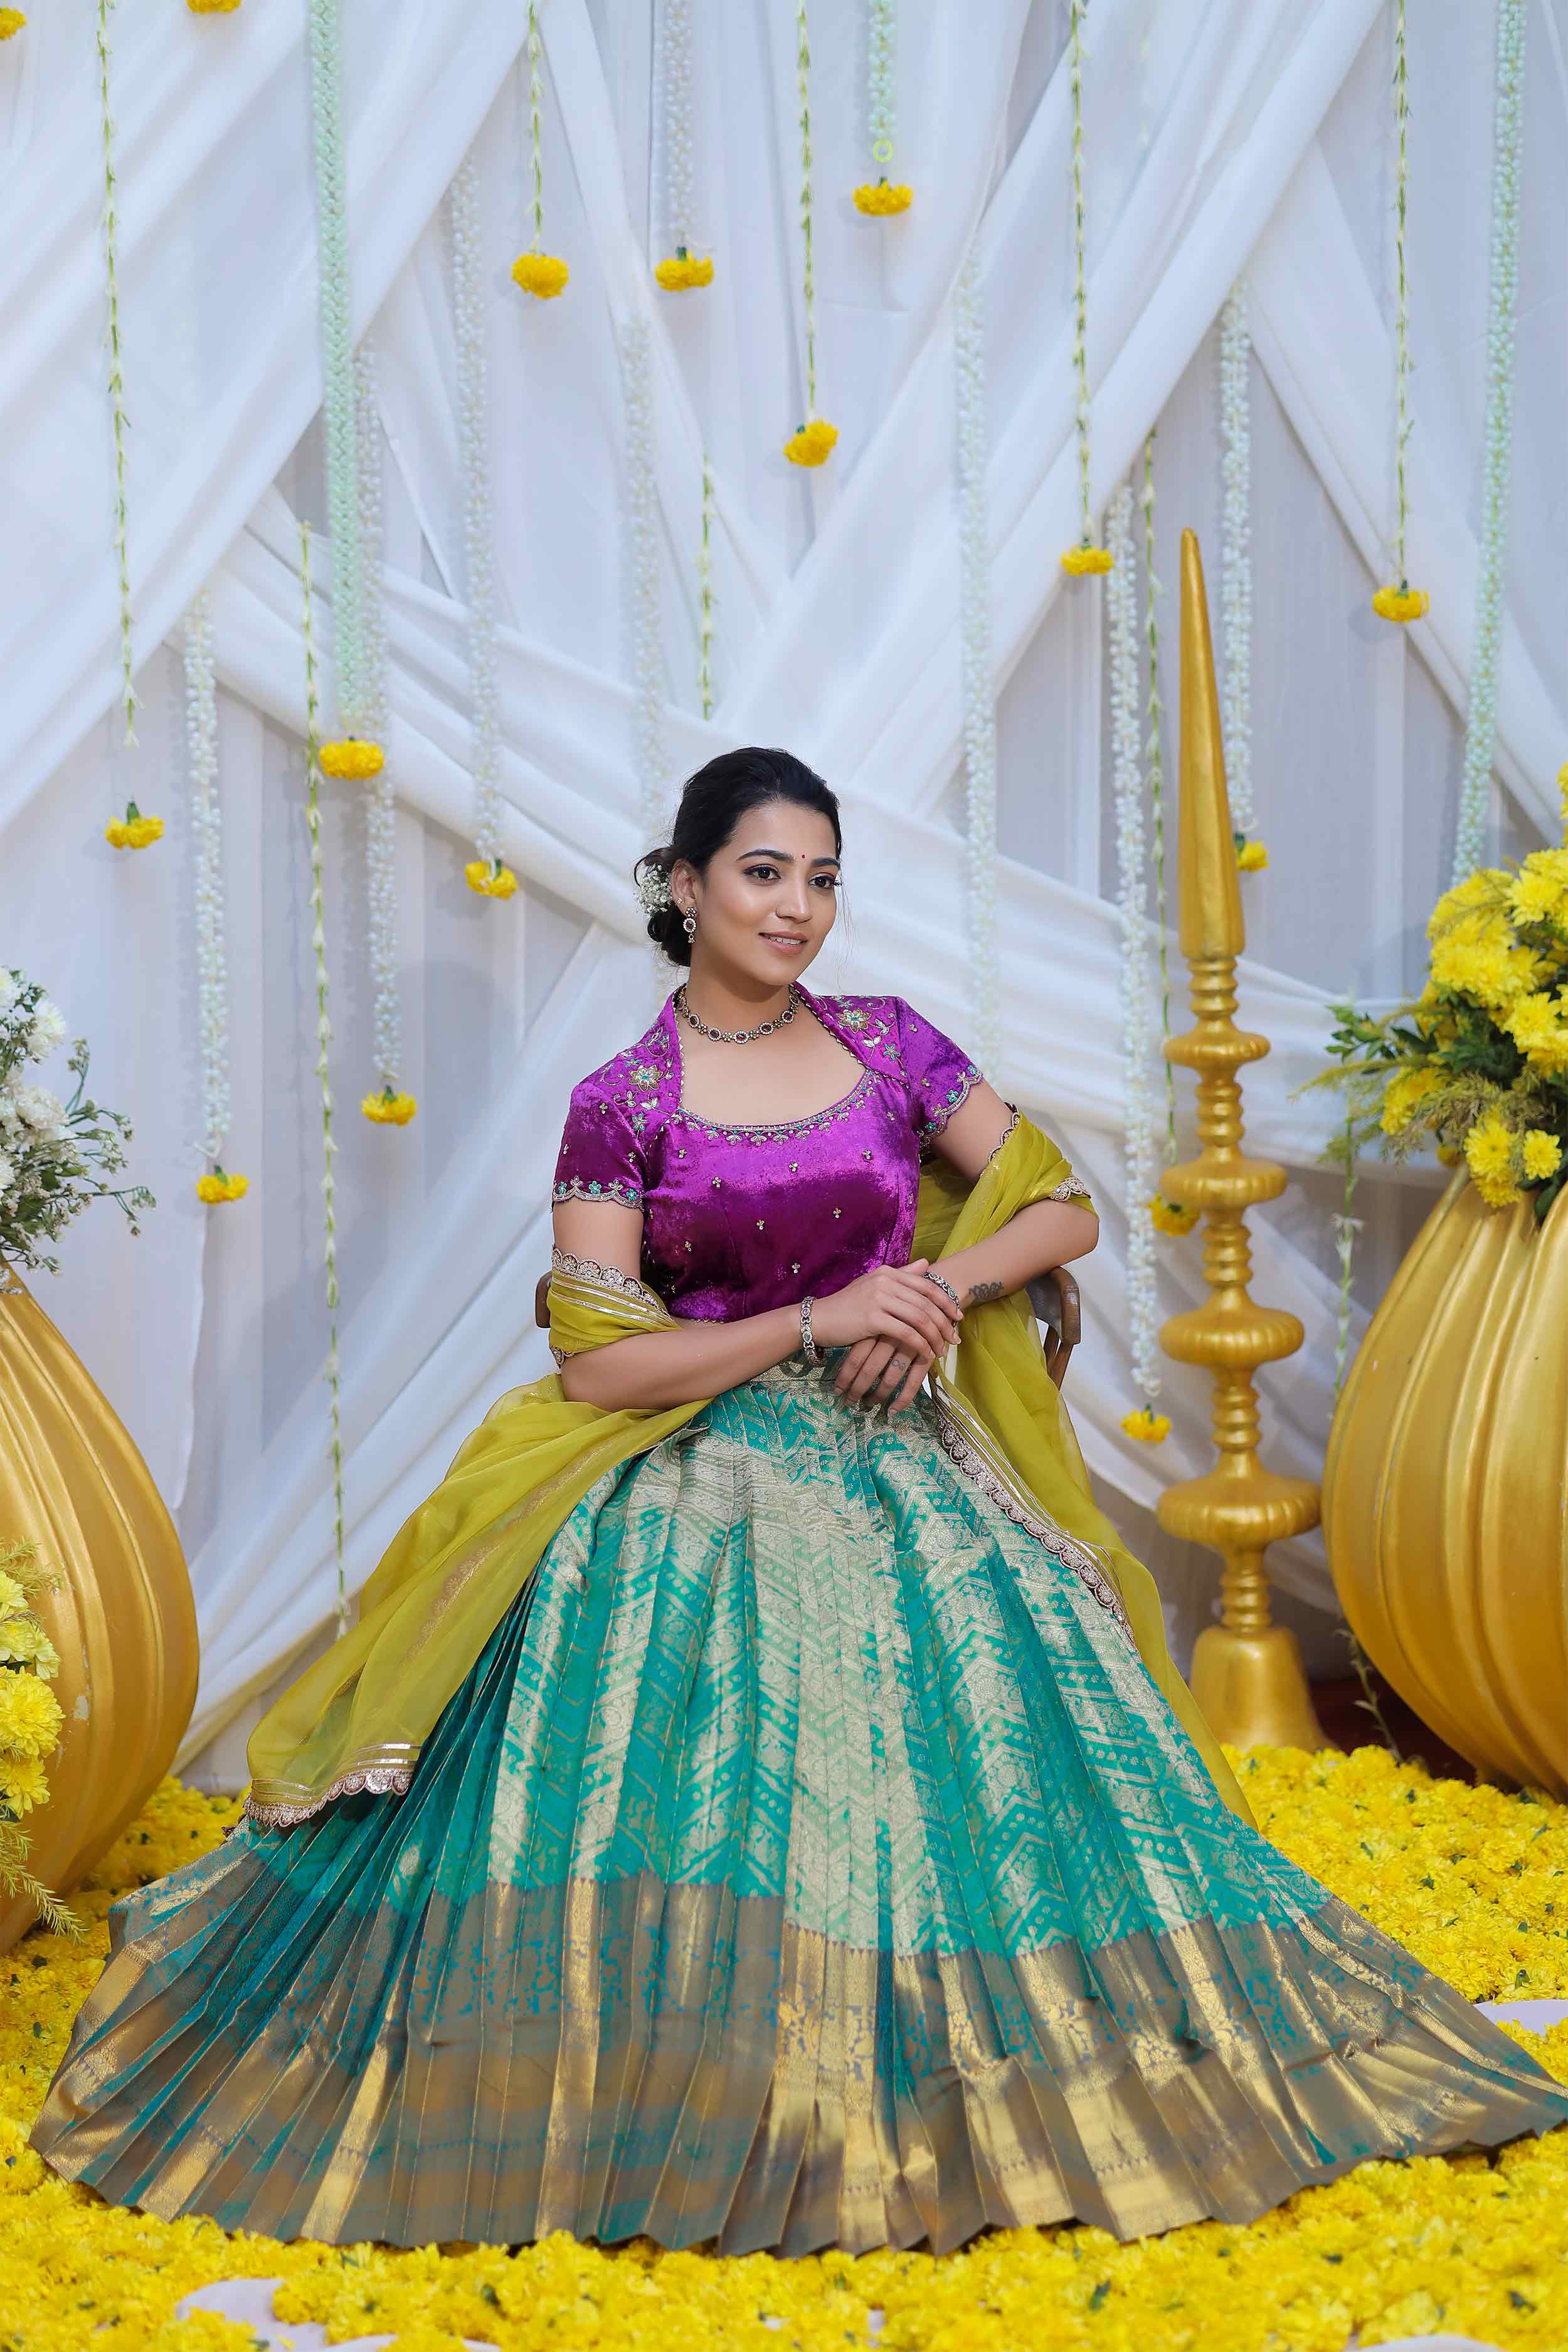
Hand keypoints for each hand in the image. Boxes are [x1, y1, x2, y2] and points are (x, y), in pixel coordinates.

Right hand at [809, 1259, 960, 1413]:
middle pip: (927, 1303)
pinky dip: (920, 1346)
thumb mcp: (874, 1286)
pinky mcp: (873, 1318)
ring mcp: (879, 1298)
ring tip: (942, 1350)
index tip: (959, 1317)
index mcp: (888, 1272)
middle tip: (955, 1338)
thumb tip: (927, 1263)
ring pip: (920, 1318)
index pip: (926, 1285)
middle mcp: (885, 1281)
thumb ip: (902, 1275)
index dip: (946, 1302)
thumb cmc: (848, 1306)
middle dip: (945, 1323)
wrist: (819, 1319)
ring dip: (935, 1337)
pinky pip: (906, 1333)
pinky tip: (926, 1355)